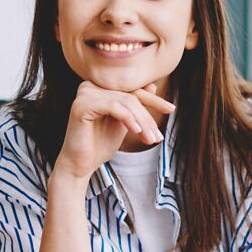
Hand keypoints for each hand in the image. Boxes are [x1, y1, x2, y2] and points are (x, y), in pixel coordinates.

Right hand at [52, 82, 174, 181]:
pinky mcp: (81, 105)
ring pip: (126, 102)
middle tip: (158, 137)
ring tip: (150, 139)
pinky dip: (129, 119)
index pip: (132, 90)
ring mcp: (84, 93)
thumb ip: (134, 105)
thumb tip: (152, 85)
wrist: (80, 165)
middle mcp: (90, 86)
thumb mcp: (124, 122)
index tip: (171, 109)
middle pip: (131, 96)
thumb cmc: (100, 145)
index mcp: (99, 87)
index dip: (153, 100)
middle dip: (148, 117)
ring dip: (142, 122)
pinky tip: (137, 132)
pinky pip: (114, 107)